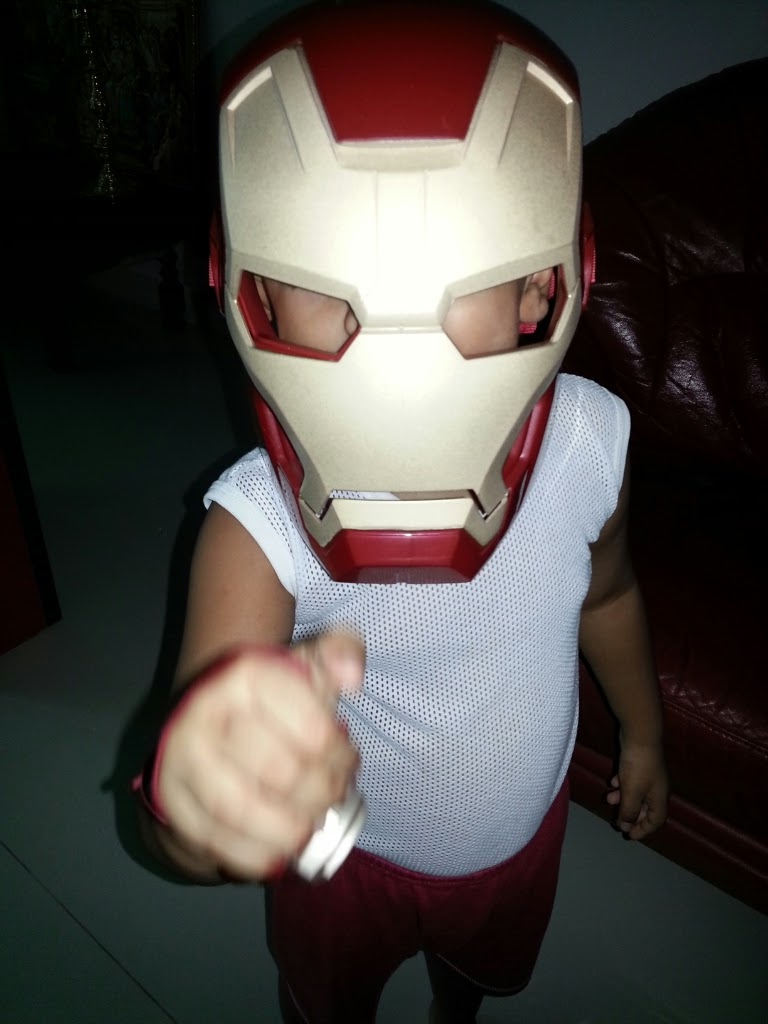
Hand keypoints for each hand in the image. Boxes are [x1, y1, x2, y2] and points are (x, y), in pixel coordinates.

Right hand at [155, 632, 363, 880]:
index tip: (346, 759)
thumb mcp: (309, 666)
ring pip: (241, 809)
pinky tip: (277, 852)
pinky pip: (215, 841)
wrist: (209, 728)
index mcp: (247, 673)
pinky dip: (254, 856)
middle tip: (333, 796)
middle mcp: (205, 710)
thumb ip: (341, 652)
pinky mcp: (169, 798)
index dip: (340, 755)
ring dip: (287, 830)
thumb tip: (350, 676)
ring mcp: (180, 756)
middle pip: (281, 772)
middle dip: (319, 794)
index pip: (313, 730)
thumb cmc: (273, 703)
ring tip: (308, 827)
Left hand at [606, 737, 667, 840]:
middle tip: (617, 821)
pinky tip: (612, 781)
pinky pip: (632, 779)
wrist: (640, 735)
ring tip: (608, 798)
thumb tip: (626, 827)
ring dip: (623, 798)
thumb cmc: (638, 767)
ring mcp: (649, 775)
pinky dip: (622, 783)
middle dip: (631, 815)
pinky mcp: (641, 764)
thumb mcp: (631, 792)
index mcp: (659, 798)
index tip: (630, 836)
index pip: (656, 821)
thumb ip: (628, 811)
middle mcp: (657, 788)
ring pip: (637, 793)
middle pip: (646, 808)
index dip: (644, 830)